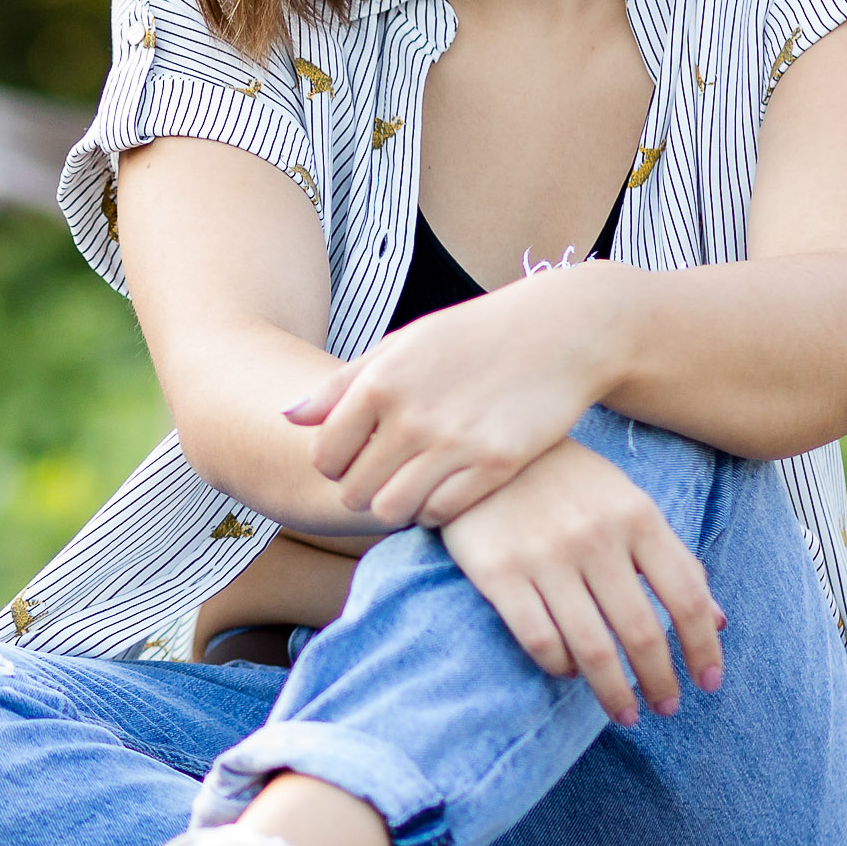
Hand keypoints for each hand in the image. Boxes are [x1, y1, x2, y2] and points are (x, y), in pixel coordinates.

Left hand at [286, 271, 608, 526]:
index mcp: (380, 381)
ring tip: (411, 489)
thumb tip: (288, 417)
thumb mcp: (402, 344)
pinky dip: (434, 510)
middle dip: (361, 491)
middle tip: (384, 478)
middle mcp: (411, 415)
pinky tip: (445, 490)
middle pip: (353, 491)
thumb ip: (343, 383)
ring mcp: (454, 443)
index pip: (324, 455)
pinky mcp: (494, 465)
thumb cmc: (472, 337)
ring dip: (395, 506)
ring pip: (391, 510)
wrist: (558, 332)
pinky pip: (440, 513)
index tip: (355, 458)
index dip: (334, 465)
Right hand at [439, 439, 724, 722]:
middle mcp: (595, 537)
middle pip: (640, 632)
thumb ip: (673, 558)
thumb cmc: (568, 481)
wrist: (487, 447)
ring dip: (614, 692)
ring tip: (625, 712)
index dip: (702, 647)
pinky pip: (540, 640)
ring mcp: (545, 556)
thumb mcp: (628, 504)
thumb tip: (718, 620)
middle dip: (660, 682)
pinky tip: (570, 673)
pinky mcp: (498, 572)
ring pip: (591, 648)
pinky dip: (560, 667)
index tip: (708, 681)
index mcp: (636, 516)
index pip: (685, 596)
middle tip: (665, 708)